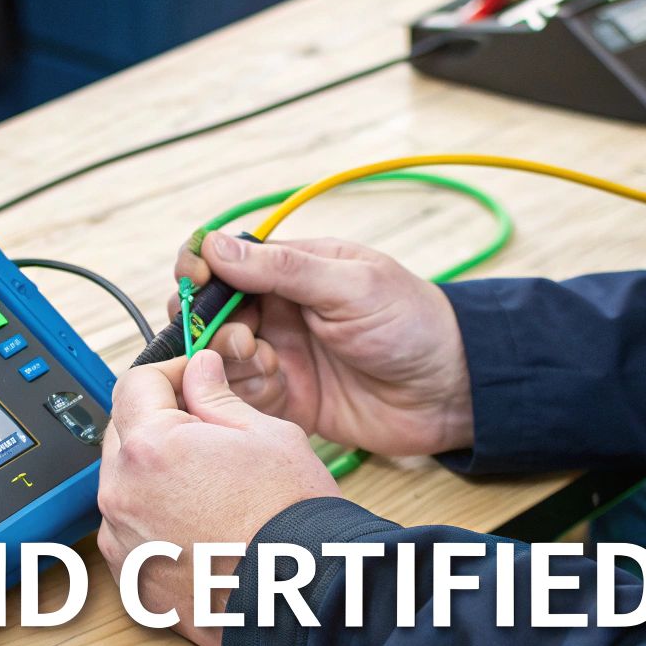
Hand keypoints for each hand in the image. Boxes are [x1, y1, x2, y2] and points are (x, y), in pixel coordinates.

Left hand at [96, 350, 340, 645]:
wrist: (301, 599)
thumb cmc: (292, 520)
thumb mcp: (267, 435)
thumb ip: (218, 396)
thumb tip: (200, 370)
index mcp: (150, 448)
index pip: (135, 384)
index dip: (168, 372)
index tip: (192, 377)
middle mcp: (122, 493)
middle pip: (122, 432)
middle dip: (157, 421)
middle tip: (206, 429)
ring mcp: (121, 540)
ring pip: (123, 482)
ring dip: (152, 470)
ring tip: (207, 482)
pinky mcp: (130, 576)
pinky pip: (128, 527)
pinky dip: (152, 516)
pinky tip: (197, 520)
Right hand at [174, 233, 473, 456]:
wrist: (451, 391)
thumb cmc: (413, 325)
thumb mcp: (351, 285)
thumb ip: (283, 269)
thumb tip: (217, 245)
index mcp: (294, 269)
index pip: (227, 258)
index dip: (201, 265)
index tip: (194, 278)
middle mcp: (279, 310)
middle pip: (212, 308)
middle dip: (204, 318)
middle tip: (235, 332)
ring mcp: (280, 355)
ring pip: (219, 353)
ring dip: (226, 355)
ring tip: (262, 358)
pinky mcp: (284, 400)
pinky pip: (239, 394)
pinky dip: (240, 390)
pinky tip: (270, 385)